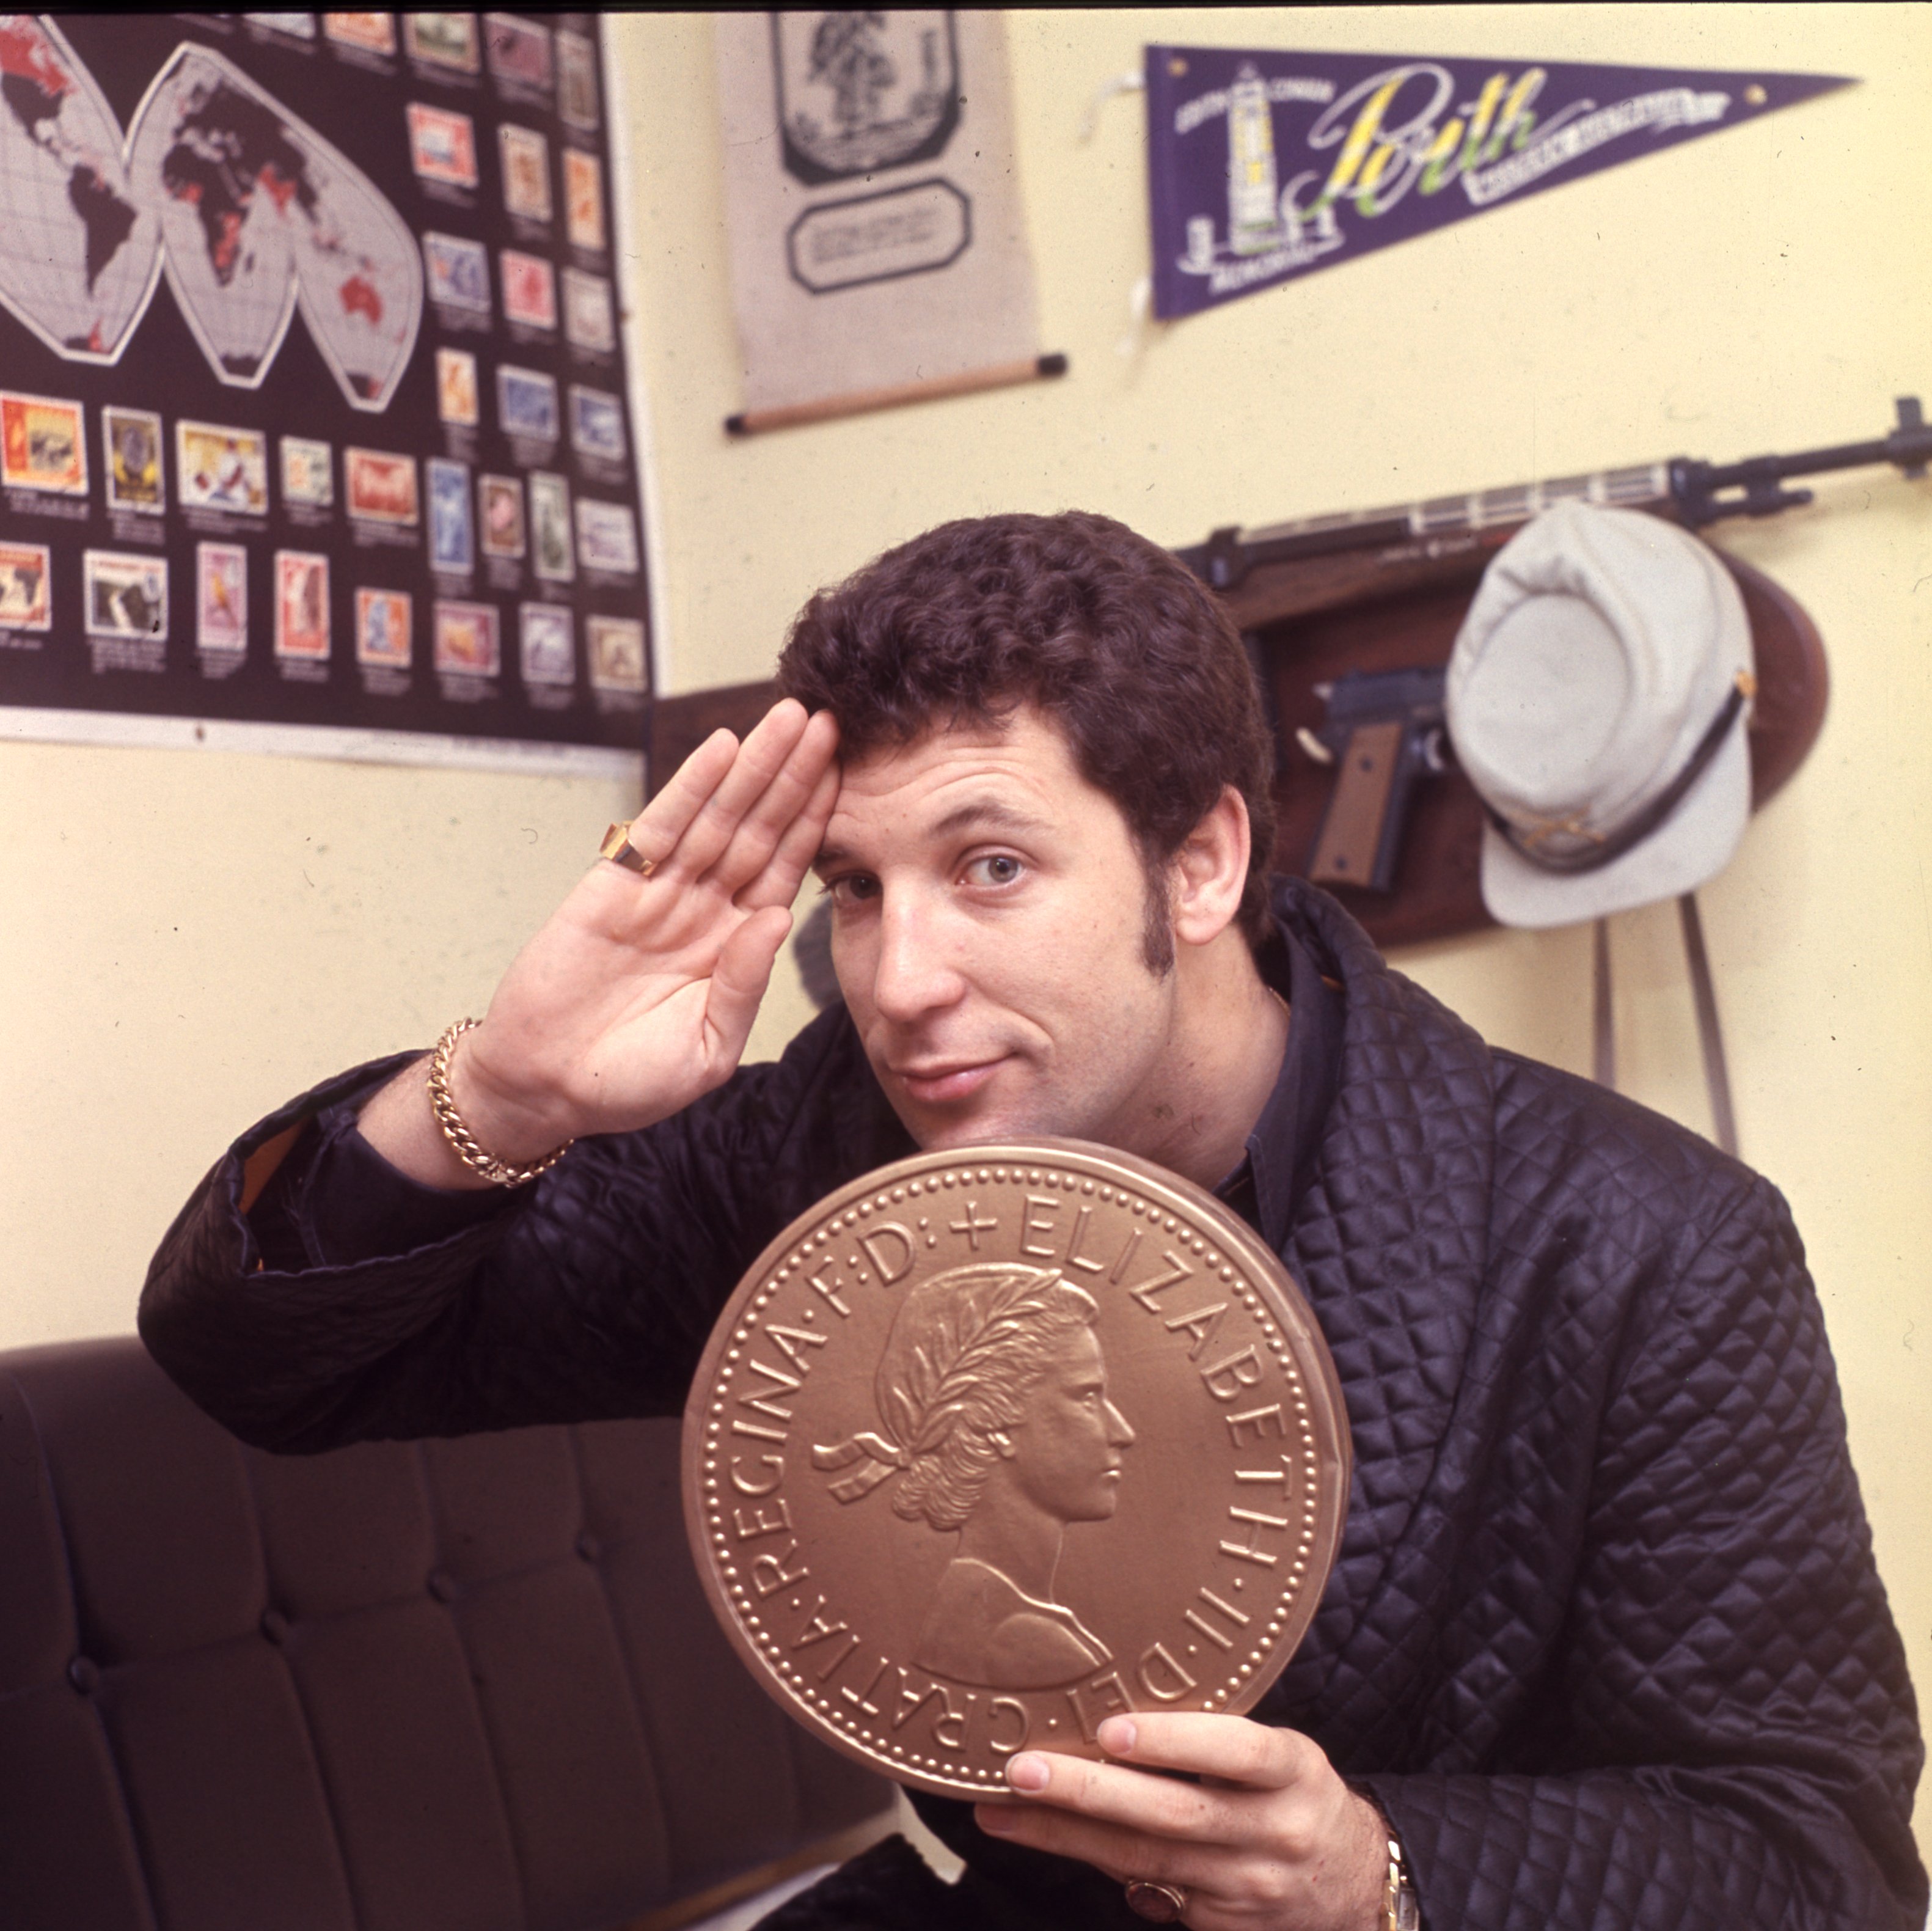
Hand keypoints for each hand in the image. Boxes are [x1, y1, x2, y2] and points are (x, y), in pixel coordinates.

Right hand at [361, 700, 838, 1180]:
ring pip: (718, 817)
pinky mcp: (611, 887)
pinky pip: (659, 829)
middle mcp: (704, 908)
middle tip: (829, 722)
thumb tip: (779, 919)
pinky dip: (690, 787)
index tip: (849, 776)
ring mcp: (660, 893)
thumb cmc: (629, 1080)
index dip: (815, 822)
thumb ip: (744, 986)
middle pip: (759, 828)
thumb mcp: (708, 1049)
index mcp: (735, 945)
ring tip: (790, 719)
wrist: (547, 1089)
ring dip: (755, 767)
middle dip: (794, 776)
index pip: (786, 870)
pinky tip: (722, 750)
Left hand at [972, 1713, 1387, 1930]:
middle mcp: (1273, 1833)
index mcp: (1294, 1773)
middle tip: (1021, 1770)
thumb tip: (1114, 1716)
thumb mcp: (1281, 1755)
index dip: (1173, 1740)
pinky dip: (1094, 1864)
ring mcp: (1246, 1888)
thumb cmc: (1295, 1795)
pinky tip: (1045, 1838)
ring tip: (1000, 1810)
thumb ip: (1217, 1739)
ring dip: (1063, 1834)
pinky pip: (1149, 1892)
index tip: (1109, 1728)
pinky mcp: (1222, 1928)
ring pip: (1144, 1860)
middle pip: (1172, 1815)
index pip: (1237, 1752)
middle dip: (1088, 1793)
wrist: (1353, 1884)